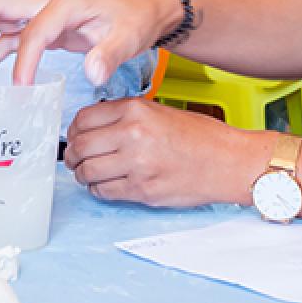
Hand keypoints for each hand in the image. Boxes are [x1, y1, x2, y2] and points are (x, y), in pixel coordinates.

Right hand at [0, 0, 181, 86]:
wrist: (148, 9)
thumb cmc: (137, 19)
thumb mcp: (128, 38)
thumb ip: (108, 55)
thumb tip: (92, 74)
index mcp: (66, 3)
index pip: (33, 31)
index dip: (23, 61)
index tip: (20, 88)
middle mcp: (50, 3)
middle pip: (0, 6)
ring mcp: (47, 13)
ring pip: (1, 18)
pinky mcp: (50, 26)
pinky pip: (14, 34)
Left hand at [65, 98, 265, 206]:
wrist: (229, 161)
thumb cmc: (200, 136)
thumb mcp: (160, 111)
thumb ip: (126, 116)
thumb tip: (92, 127)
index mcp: (136, 110)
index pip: (84, 119)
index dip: (73, 130)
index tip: (75, 136)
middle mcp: (133, 134)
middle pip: (80, 145)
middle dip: (72, 154)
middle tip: (74, 158)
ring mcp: (136, 164)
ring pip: (87, 171)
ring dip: (82, 174)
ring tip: (89, 172)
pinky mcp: (142, 190)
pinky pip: (103, 192)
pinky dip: (98, 190)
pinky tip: (106, 185)